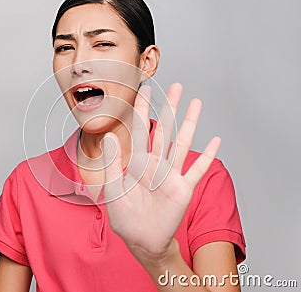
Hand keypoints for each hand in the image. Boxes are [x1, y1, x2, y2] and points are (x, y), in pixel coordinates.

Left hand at [101, 83, 220, 267]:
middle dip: (170, 108)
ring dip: (189, 123)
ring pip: (182, 143)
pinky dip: (207, 156)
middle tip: (176, 86)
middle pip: (165, 129)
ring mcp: (171, 175)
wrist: (141, 240)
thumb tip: (110, 137)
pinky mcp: (183, 189)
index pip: (141, 130)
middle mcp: (156, 164)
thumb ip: (113, 164)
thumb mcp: (113, 189)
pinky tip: (215, 141)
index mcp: (137, 162)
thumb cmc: (125, 216)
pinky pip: (197, 170)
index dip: (142, 110)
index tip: (144, 90)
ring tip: (196, 103)